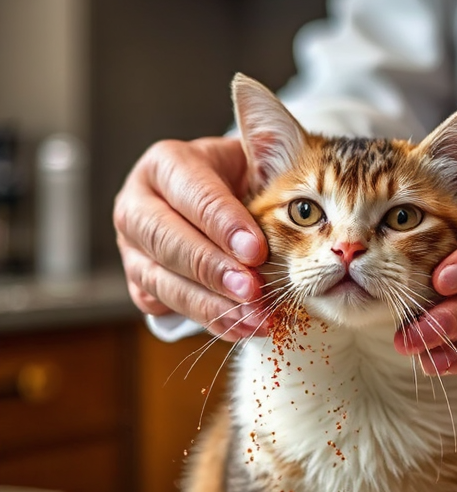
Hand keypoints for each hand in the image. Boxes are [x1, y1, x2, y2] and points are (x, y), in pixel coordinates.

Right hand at [114, 136, 268, 339]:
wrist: (212, 198)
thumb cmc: (236, 178)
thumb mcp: (251, 164)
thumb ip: (265, 180)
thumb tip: (291, 209)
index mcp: (165, 164)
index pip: (193, 194)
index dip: (224, 224)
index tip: (257, 251)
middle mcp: (137, 203)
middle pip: (166, 240)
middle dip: (213, 270)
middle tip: (254, 291)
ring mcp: (131, 247)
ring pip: (161, 281)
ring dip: (212, 305)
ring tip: (255, 318)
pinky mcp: (137, 282)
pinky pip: (167, 308)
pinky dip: (208, 321)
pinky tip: (241, 327)